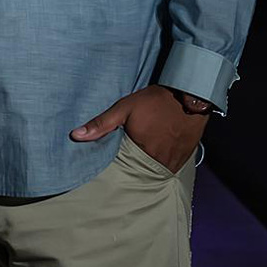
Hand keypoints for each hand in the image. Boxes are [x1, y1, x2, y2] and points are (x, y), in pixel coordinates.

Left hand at [71, 85, 208, 173]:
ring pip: (155, 170)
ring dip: (149, 165)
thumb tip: (75, 136)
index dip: (118, 164)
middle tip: (130, 156)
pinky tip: (159, 150)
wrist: (191, 94)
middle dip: (134, 167)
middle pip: (140, 171)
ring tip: (144, 154)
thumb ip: (101, 124)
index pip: (123, 168)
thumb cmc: (156, 100)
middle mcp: (158, 162)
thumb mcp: (125, 108)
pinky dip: (163, 161)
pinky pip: (170, 166)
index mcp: (141, 152)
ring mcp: (173, 162)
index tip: (113, 162)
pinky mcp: (185, 158)